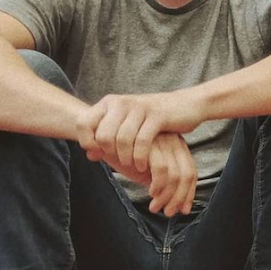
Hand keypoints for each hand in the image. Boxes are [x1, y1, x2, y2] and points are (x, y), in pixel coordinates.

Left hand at [76, 90, 205, 173]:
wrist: (187, 104)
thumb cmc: (154, 119)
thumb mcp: (128, 125)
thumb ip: (108, 138)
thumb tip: (90, 156)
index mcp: (110, 103)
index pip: (83, 123)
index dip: (86, 142)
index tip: (98, 154)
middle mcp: (122, 103)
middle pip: (103, 135)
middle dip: (110, 154)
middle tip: (120, 163)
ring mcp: (140, 108)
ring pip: (122, 139)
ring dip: (125, 158)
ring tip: (132, 167)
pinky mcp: (157, 116)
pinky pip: (142, 141)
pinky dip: (140, 157)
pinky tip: (143, 166)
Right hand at [101, 132, 198, 216]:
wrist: (100, 136)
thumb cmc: (125, 155)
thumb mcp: (148, 171)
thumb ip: (164, 184)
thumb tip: (182, 209)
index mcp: (177, 146)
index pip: (191, 172)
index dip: (189, 194)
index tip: (183, 210)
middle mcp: (174, 141)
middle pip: (187, 175)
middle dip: (180, 198)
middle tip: (168, 213)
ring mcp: (163, 141)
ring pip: (176, 176)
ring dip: (167, 196)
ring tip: (155, 207)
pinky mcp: (150, 143)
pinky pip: (161, 169)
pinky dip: (159, 185)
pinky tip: (150, 193)